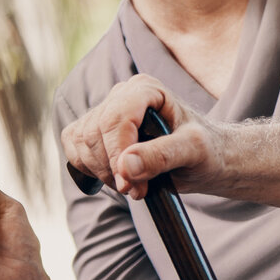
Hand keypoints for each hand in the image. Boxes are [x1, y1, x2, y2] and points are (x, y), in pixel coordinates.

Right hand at [60, 74, 221, 197]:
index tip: (130, 184)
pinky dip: (91, 171)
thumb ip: (163, 155)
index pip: (116, 119)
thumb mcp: (195, 152)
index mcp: (146, 89)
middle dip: (112, 169)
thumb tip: (126, 165)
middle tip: (139, 190)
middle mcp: (121, 95)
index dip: (118, 154)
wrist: (203, 159)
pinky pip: (75, 152)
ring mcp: (104, 112)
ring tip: (135, 185)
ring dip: (103, 173)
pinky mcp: (91, 132)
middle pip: (95, 133)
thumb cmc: (205, 150)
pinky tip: (118, 178)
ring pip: (81, 144)